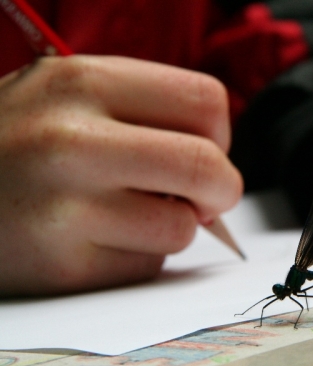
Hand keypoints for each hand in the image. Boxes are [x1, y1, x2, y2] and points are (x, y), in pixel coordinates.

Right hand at [0, 56, 242, 295]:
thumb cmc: (23, 141)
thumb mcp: (74, 97)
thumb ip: (147, 116)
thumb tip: (218, 171)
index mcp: (84, 82)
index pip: (204, 102)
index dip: (220, 134)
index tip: (207, 149)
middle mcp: (71, 141)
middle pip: (205, 166)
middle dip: (221, 189)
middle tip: (207, 198)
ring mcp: (63, 208)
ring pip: (181, 227)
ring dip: (171, 226)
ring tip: (127, 213)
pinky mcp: (61, 267)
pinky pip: (145, 266)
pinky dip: (137, 256)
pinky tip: (97, 238)